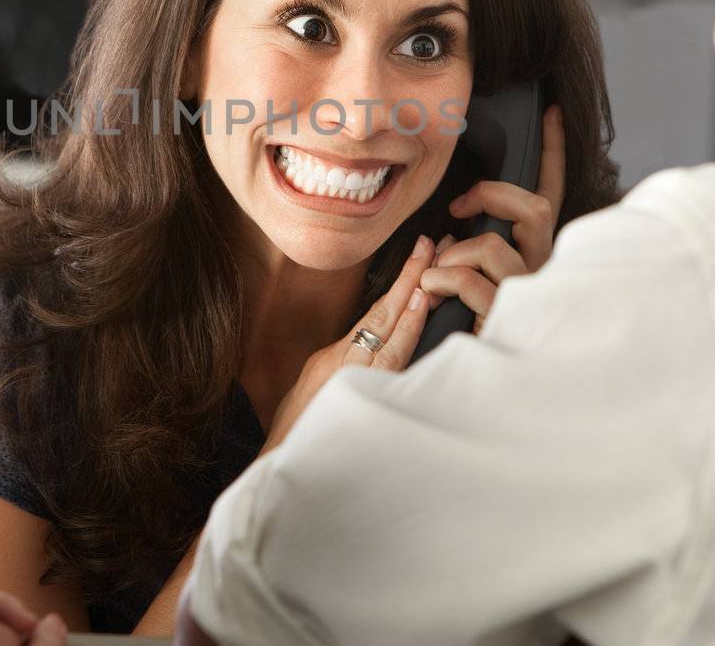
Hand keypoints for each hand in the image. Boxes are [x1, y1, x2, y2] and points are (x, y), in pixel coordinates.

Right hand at [261, 234, 437, 449]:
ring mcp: (350, 380)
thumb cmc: (299, 432)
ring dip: (411, 302)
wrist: (279, 468)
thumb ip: (346, 364)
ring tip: (431, 273)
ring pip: (389, 334)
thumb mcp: (319, 390)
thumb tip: (376, 344)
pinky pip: (389, 362)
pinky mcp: (354, 397)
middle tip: (435, 246)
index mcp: (334, 358)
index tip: (422, 255)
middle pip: (384, 314)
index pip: (376, 313)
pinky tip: (416, 316)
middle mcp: (343, 364)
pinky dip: (403, 336)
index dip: (401, 283)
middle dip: (412, 278)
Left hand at [419, 105, 566, 330]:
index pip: (549, 194)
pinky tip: (432, 291)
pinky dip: (443, 279)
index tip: (549, 112)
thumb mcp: (473, 271)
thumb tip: (452, 225)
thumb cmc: (468, 318)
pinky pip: (471, 282)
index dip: (552, 153)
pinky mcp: (508, 319)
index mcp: (536, 251)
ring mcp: (529, 295)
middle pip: (534, 208)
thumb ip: (473, 242)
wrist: (476, 378)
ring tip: (438, 272)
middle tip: (458, 206)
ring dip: (455, 253)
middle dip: (492, 195)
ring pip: (494, 245)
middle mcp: (542, 269)